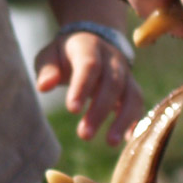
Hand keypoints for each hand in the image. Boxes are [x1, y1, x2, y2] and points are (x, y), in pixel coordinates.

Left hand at [36, 28, 142, 143]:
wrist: (92, 41)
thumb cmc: (65, 55)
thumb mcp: (50, 56)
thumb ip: (47, 70)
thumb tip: (43, 87)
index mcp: (89, 47)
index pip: (89, 66)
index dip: (82, 87)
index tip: (72, 110)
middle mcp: (112, 59)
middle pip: (112, 84)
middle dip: (99, 110)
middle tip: (84, 135)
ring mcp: (126, 73)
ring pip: (131, 95)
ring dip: (122, 119)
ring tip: (110, 142)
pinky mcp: (132, 87)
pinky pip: (138, 104)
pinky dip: (135, 121)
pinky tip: (126, 140)